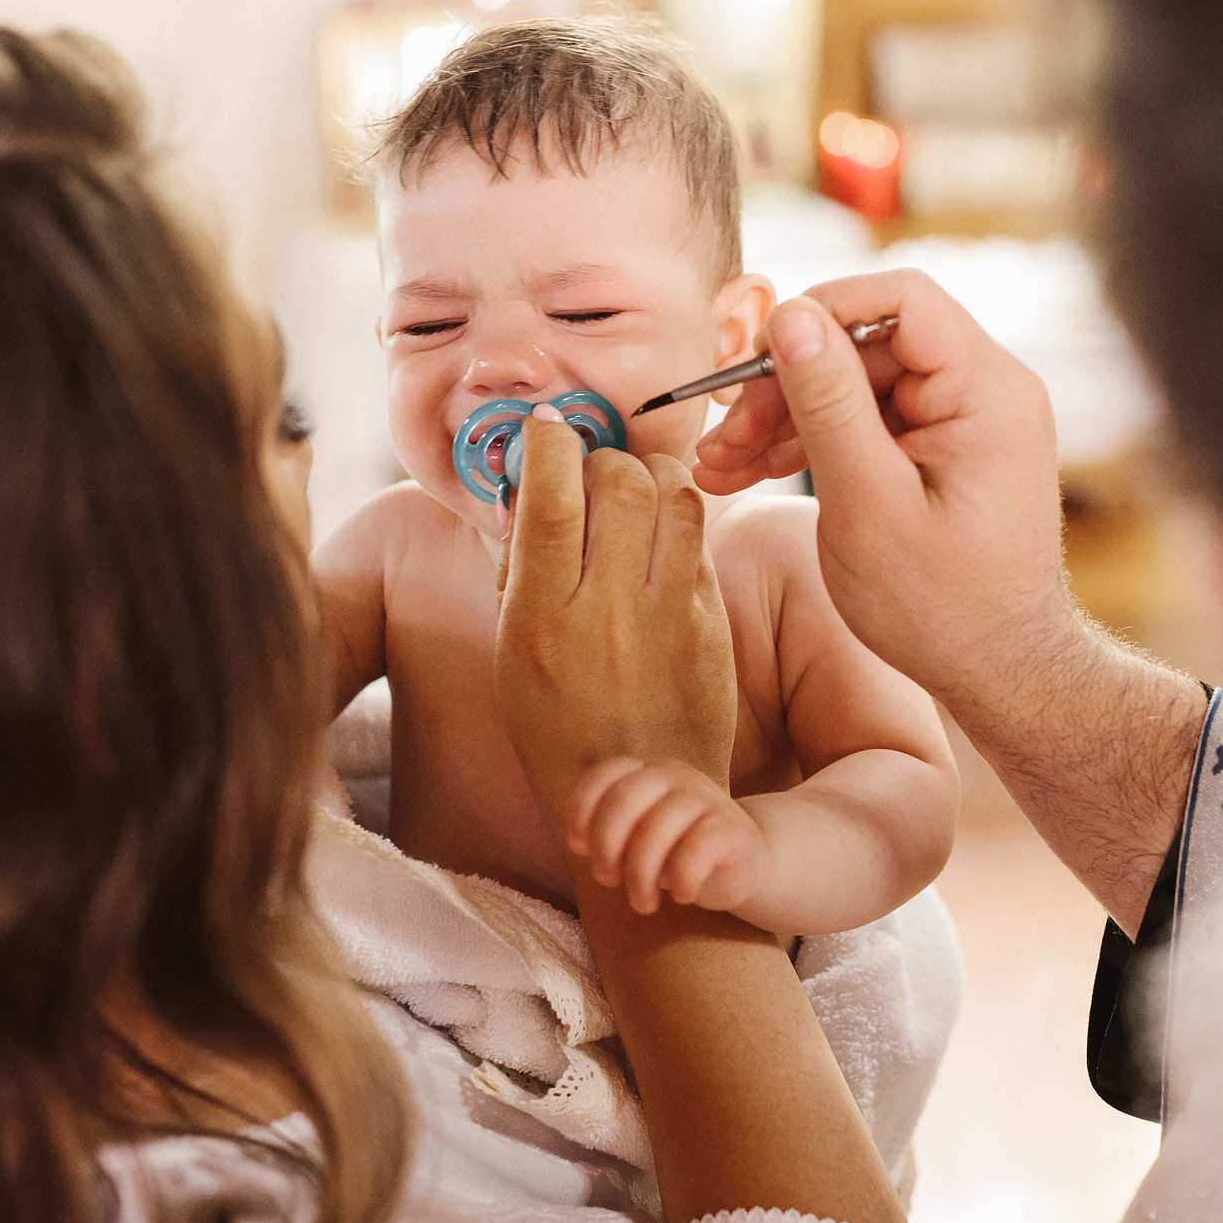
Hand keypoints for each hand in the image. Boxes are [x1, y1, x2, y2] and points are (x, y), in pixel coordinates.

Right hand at [495, 408, 738, 826]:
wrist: (638, 794)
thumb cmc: (557, 723)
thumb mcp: (510, 651)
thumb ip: (519, 569)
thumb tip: (531, 487)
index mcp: (542, 619)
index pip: (552, 499)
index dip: (549, 443)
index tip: (545, 428)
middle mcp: (609, 613)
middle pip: (620, 482)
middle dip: (603, 456)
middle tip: (593, 470)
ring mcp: (670, 617)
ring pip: (676, 496)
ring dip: (652, 473)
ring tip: (636, 488)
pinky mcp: (713, 625)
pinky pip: (701, 540)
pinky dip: (680, 518)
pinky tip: (662, 533)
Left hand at [567, 758, 766, 915]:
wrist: (742, 865)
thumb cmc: (678, 851)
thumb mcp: (638, 838)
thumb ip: (610, 833)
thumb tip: (580, 843)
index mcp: (648, 772)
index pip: (604, 776)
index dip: (582, 811)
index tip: (579, 847)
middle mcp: (676, 776)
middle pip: (624, 799)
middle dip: (606, 846)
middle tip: (608, 880)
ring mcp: (707, 798)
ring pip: (657, 828)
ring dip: (639, 875)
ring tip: (643, 903)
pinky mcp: (733, 829)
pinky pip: (695, 850)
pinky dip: (681, 880)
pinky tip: (682, 896)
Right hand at [693, 270, 1078, 710]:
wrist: (1001, 675)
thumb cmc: (943, 607)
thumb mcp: (868, 502)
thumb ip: (828, 402)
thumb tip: (789, 315)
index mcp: (987, 390)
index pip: (901, 298)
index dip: (820, 312)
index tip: (756, 358)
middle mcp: (987, 390)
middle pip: (866, 344)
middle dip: (785, 385)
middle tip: (721, 439)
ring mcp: (966, 421)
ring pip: (856, 384)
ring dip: (784, 419)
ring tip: (720, 468)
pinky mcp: (943, 451)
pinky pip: (869, 421)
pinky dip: (813, 444)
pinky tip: (751, 473)